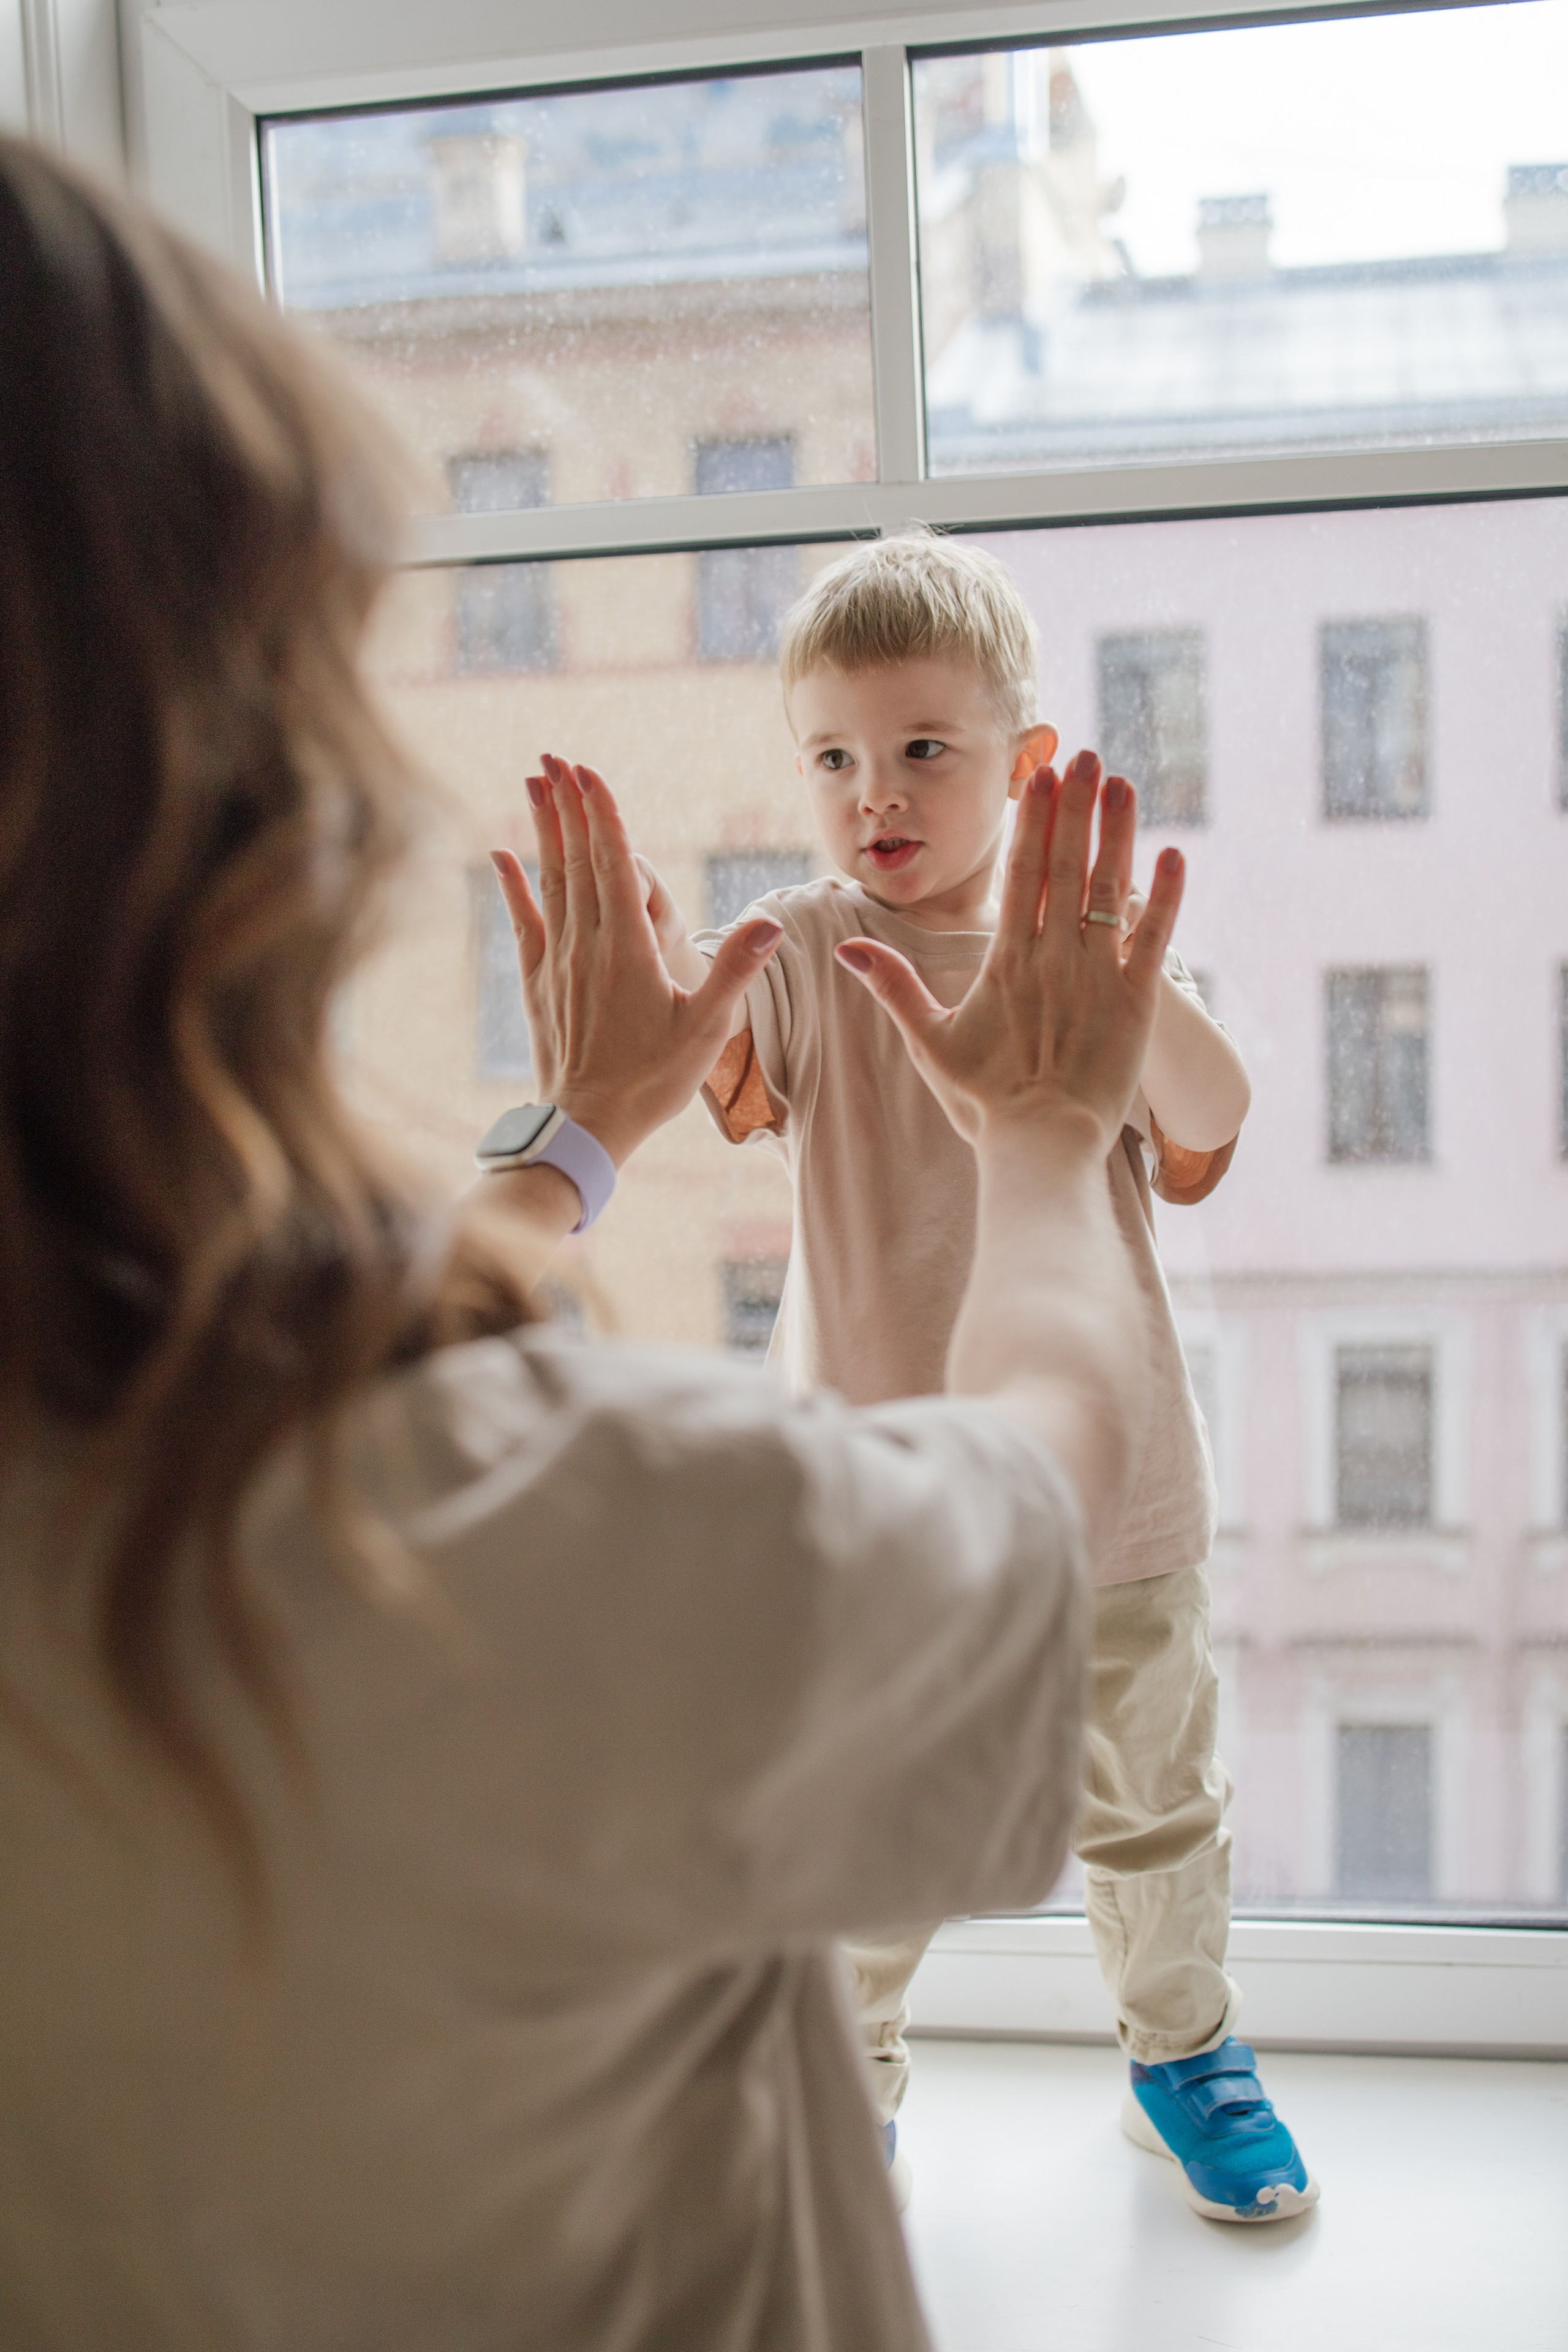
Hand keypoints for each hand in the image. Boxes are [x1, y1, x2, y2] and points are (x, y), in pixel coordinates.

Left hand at [490, 753, 781, 1166]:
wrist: (586, 1128)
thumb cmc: (653, 1082)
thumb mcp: (708, 1030)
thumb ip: (735, 970)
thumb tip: (771, 921)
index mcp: (628, 950)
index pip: (614, 865)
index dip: (602, 814)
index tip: (588, 770)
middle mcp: (586, 946)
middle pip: (576, 860)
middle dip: (568, 805)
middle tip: (555, 756)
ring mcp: (557, 962)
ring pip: (549, 881)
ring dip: (543, 830)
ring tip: (535, 784)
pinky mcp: (538, 983)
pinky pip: (522, 921)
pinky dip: (511, 884)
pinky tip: (501, 854)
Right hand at [833, 751, 1183, 1152]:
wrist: (1041, 1147)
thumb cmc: (983, 1102)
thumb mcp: (929, 1043)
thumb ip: (894, 988)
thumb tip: (845, 950)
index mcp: (1006, 962)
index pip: (1022, 874)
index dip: (1034, 821)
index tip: (1042, 776)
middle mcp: (1054, 959)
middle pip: (1067, 868)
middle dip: (1077, 808)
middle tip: (1088, 758)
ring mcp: (1098, 979)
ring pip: (1111, 892)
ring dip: (1118, 836)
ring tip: (1124, 785)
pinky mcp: (1137, 1006)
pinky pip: (1154, 940)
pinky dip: (1165, 897)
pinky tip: (1172, 854)